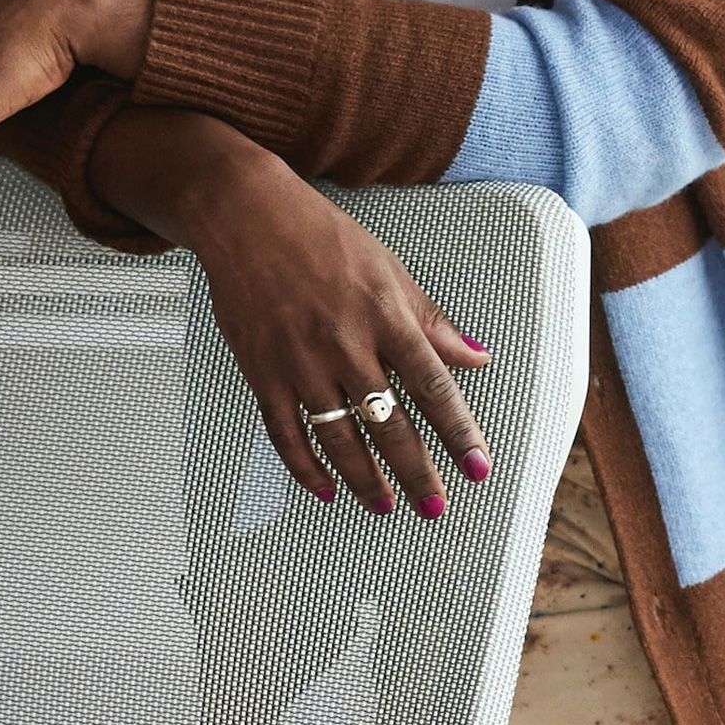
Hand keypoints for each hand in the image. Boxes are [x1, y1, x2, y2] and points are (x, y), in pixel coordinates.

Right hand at [91, 111, 490, 514]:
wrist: (247, 218)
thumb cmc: (322, 238)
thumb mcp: (390, 270)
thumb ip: (432, 322)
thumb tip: (477, 357)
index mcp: (385, 316)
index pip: (432, 385)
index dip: (458, 431)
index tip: (478, 467)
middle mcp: (345, 344)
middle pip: (389, 423)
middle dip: (416, 472)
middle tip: (434, 506)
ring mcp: (300, 363)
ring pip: (339, 438)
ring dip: (366, 479)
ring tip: (386, 506)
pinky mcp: (262, 372)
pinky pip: (286, 433)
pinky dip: (306, 468)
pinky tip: (326, 489)